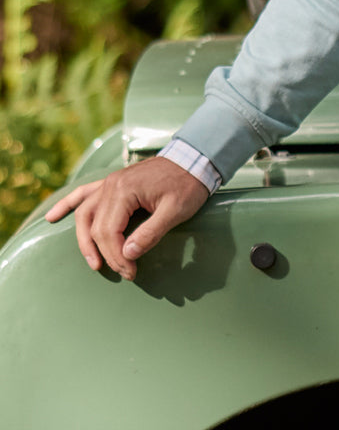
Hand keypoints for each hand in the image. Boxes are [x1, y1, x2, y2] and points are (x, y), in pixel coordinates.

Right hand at [45, 156, 209, 279]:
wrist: (194, 158)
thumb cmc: (188, 183)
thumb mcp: (175, 211)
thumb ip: (150, 233)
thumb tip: (127, 254)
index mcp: (124, 190)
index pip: (108, 232)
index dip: (117, 256)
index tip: (131, 271)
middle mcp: (110, 185)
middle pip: (95, 226)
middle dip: (106, 254)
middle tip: (122, 271)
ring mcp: (109, 182)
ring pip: (84, 214)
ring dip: (84, 239)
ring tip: (92, 261)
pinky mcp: (113, 182)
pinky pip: (83, 193)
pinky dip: (67, 204)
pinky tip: (52, 216)